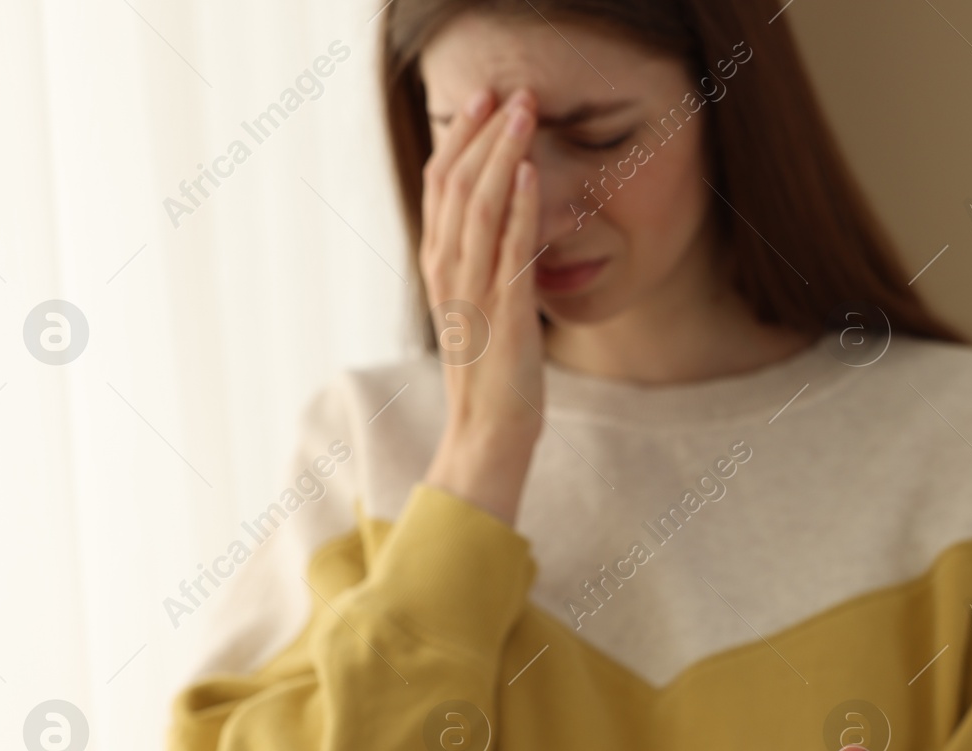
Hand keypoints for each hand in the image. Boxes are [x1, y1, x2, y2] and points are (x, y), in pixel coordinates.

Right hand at [419, 85, 543, 525]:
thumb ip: (482, 268)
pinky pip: (509, 253)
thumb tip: (502, 226)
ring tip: (524, 112)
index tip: (479, 103)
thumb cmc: (492, 377)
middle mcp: (449, 277)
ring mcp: (474, 296)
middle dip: (483, 135)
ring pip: (480, 210)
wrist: (489, 436)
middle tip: (508, 92)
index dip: (458, 143)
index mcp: (440, 272)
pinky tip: (531, 173)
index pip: (440, 191)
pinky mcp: (506, 318)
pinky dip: (519, 209)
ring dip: (503, 155)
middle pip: (456, 189)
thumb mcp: (480, 311)